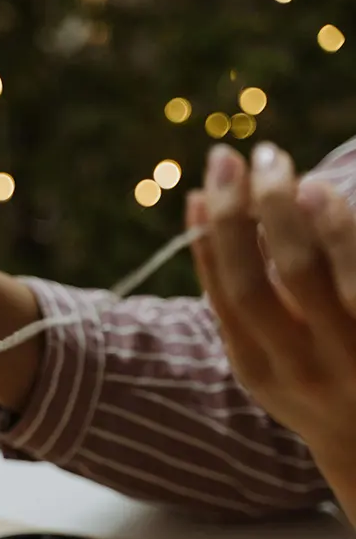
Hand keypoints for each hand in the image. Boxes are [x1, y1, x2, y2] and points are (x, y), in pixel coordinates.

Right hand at [189, 141, 355, 460]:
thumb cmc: (314, 380)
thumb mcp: (268, 355)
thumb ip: (245, 298)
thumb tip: (211, 211)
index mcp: (258, 367)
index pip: (224, 295)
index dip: (207, 239)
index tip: (199, 186)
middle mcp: (300, 365)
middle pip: (258, 282)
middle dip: (239, 215)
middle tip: (234, 158)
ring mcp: (349, 353)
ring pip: (307, 274)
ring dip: (286, 213)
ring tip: (276, 166)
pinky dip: (337, 229)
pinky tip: (320, 192)